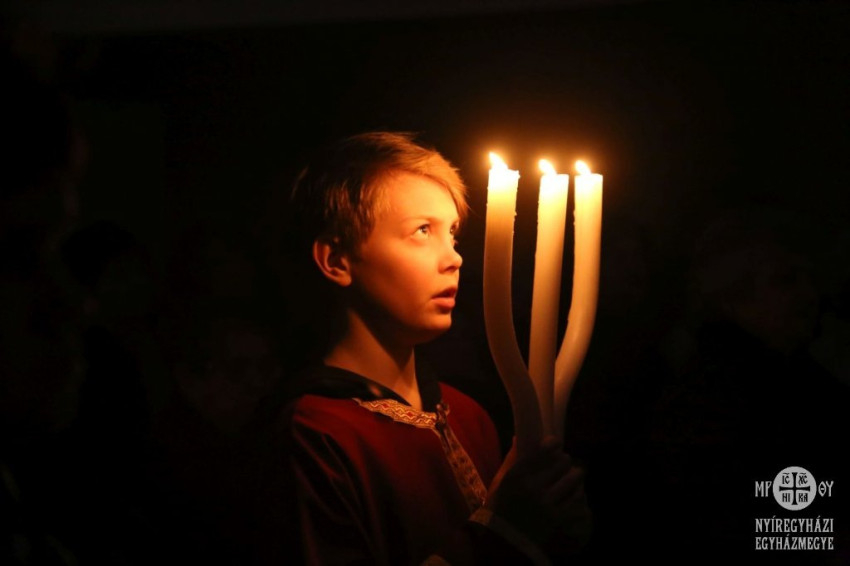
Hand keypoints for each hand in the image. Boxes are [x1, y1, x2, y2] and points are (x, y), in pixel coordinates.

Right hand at [484, 436, 591, 550]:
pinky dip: (577, 496)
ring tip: (571, 478)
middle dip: (565, 461)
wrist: (503, 539)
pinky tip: (573, 495)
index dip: (554, 443)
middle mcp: (533, 485)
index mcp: (517, 474)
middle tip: (563, 465)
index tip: (555, 445)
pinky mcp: (557, 518)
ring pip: (574, 478)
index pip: (544, 449)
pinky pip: (577, 500)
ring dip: (574, 477)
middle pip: (563, 461)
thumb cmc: (500, 506)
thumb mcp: (501, 480)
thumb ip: (513, 458)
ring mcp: (547, 502)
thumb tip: (519, 437)